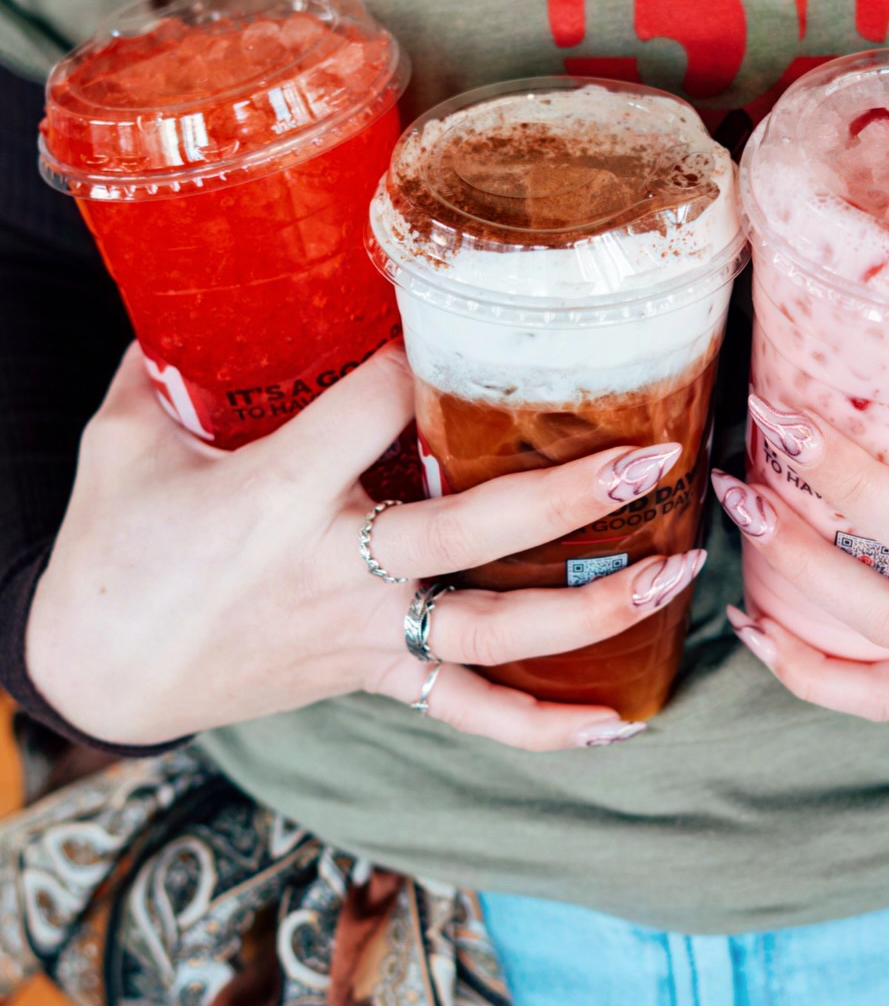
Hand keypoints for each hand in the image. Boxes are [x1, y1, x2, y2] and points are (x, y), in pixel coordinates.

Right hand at [28, 343, 702, 751]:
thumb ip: (174, 361)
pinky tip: (618, 721)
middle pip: (469, 532)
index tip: (462, 308)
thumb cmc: (113, 548)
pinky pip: (467, 709)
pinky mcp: (373, 674)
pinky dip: (542, 725)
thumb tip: (215, 280)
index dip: (421, 359)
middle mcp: (339, 570)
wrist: (97, 672)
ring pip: (492, 632)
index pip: (374, 411)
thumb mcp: (127, 440)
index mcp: (279, 495)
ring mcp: (365, 633)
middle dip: (565, 495)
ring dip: (590, 607)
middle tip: (650, 455)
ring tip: (675, 572)